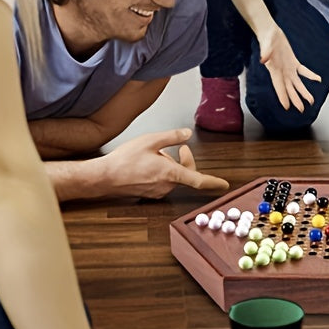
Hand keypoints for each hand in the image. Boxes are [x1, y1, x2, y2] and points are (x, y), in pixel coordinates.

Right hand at [100, 129, 228, 197]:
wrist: (104, 177)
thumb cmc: (124, 160)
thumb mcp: (150, 140)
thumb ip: (171, 137)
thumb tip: (187, 134)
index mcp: (170, 174)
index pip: (198, 180)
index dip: (213, 182)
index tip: (224, 185)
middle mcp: (166, 186)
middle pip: (186, 175)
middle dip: (186, 160)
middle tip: (179, 147)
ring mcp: (157, 192)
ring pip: (174, 178)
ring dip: (172, 166)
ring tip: (157, 154)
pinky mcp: (149, 194)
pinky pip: (163, 182)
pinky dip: (163, 172)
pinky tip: (149, 164)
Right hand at [256, 25, 320, 111]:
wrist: (269, 32)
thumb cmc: (266, 38)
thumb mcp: (266, 44)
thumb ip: (265, 52)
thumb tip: (263, 59)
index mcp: (275, 70)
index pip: (279, 86)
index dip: (283, 97)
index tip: (287, 107)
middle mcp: (282, 71)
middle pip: (289, 88)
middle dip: (295, 99)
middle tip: (301, 109)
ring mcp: (288, 67)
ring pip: (297, 83)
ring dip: (303, 92)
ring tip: (310, 101)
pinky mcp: (292, 61)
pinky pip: (303, 71)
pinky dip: (310, 75)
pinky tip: (318, 79)